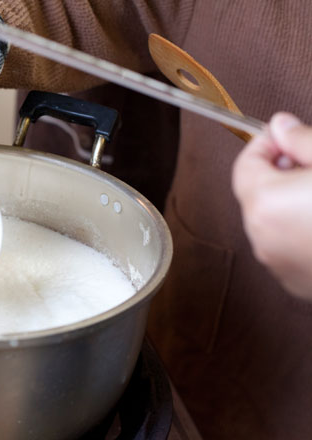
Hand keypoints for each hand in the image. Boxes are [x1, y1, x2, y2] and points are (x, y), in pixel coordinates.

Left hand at [232, 112, 311, 299]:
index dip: (265, 145)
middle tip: (309, 162)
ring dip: (290, 203)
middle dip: (279, 173)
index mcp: (267, 204)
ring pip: (271, 223)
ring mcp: (279, 265)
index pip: (244, 166)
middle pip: (257, 195)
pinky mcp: (298, 282)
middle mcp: (263, 239)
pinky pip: (288, 248)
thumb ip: (303, 140)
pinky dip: (301, 231)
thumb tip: (282, 127)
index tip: (285, 136)